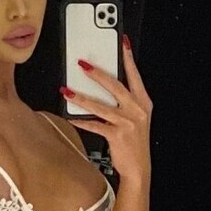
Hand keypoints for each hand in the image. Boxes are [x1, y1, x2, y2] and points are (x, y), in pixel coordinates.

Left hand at [60, 37, 150, 182]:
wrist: (138, 168)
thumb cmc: (134, 143)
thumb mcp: (135, 119)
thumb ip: (124, 102)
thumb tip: (102, 85)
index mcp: (143, 102)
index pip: (135, 75)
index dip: (128, 57)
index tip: (122, 42)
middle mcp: (137, 110)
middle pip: (115, 86)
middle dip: (98, 73)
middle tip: (82, 63)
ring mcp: (127, 123)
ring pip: (100, 105)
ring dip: (81, 97)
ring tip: (67, 90)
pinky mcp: (116, 135)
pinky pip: (94, 125)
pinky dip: (81, 121)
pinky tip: (70, 116)